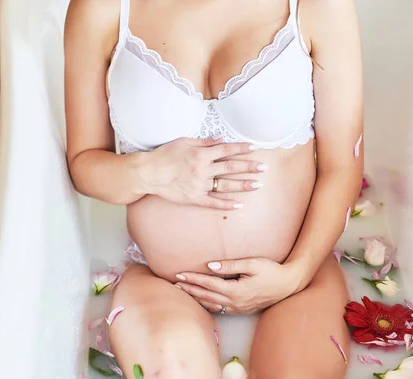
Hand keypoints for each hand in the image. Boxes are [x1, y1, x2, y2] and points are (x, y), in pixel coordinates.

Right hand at [142, 137, 265, 209]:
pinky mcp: (194, 198)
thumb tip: (221, 138)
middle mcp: (203, 169)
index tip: (255, 148)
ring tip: (257, 185)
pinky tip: (239, 205)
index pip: (226, 150)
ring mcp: (199, 185)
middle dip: (249, 167)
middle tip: (264, 168)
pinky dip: (226, 205)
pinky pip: (213, 203)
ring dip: (243, 185)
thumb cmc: (164, 155)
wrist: (148, 173)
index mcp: (201, 154)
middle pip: (230, 167)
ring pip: (225, 185)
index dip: (241, 148)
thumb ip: (204, 142)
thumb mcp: (183, 142)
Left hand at [174, 258, 302, 314]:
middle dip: (189, 290)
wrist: (288, 285)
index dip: (192, 279)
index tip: (179, 275)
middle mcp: (235, 302)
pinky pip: (220, 309)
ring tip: (182, 292)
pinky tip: (200, 300)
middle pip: (206, 296)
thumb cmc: (272, 271)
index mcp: (236, 290)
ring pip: (211, 304)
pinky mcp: (241, 310)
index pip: (208, 284)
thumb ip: (230, 265)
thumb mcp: (253, 263)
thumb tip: (210, 266)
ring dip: (196, 298)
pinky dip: (207, 304)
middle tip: (173, 284)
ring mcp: (238, 309)